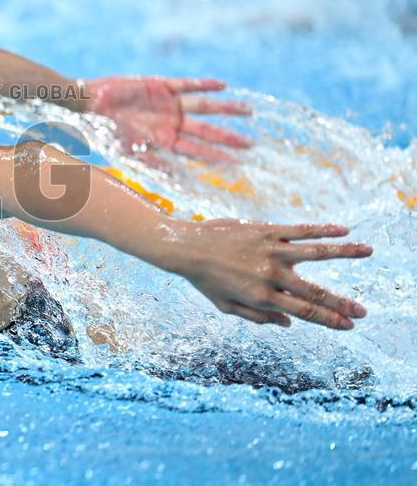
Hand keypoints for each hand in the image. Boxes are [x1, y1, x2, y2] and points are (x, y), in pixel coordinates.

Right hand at [86, 76, 252, 164]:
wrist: (89, 104)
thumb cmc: (104, 131)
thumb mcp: (128, 152)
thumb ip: (152, 162)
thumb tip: (176, 177)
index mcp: (164, 141)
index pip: (197, 151)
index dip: (217, 157)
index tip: (239, 163)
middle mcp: (171, 123)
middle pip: (207, 131)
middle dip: (229, 137)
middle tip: (251, 144)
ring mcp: (169, 104)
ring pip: (204, 107)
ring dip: (225, 109)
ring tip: (247, 111)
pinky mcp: (161, 85)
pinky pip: (188, 85)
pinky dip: (204, 85)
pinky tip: (223, 86)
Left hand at [162, 219, 371, 329]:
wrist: (185, 247)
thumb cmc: (205, 279)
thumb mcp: (227, 307)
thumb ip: (258, 317)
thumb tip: (288, 324)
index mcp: (261, 297)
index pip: (304, 312)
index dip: (329, 320)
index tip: (349, 325)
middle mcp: (270, 275)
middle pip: (314, 291)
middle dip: (341, 303)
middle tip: (364, 312)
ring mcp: (270, 251)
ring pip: (316, 253)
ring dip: (345, 253)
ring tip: (369, 252)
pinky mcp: (266, 230)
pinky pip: (300, 230)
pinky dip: (323, 230)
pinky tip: (343, 230)